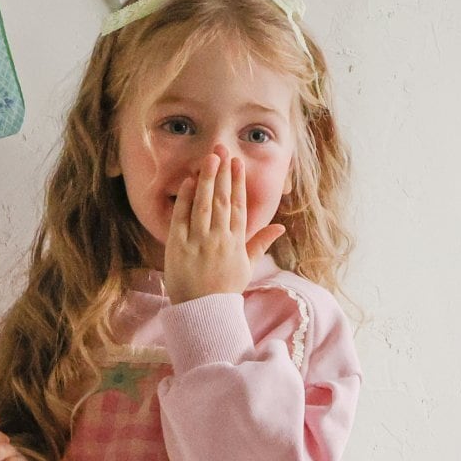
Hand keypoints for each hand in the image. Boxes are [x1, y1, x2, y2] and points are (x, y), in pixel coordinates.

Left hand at [165, 145, 286, 303]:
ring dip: (207, 179)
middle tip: (222, 149)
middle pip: (223, 200)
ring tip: (208, 158)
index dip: (238, 183)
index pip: (238, 206)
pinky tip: (189, 182)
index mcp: (236, 242)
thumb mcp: (247, 267)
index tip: (237, 164)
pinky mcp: (179, 247)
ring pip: (204, 205)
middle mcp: (219, 239)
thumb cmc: (224, 289)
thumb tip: (281, 227)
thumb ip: (261, 243)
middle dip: (222, 173)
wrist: (202, 311)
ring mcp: (199, 242)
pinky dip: (186, 200)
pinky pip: (182, 218)